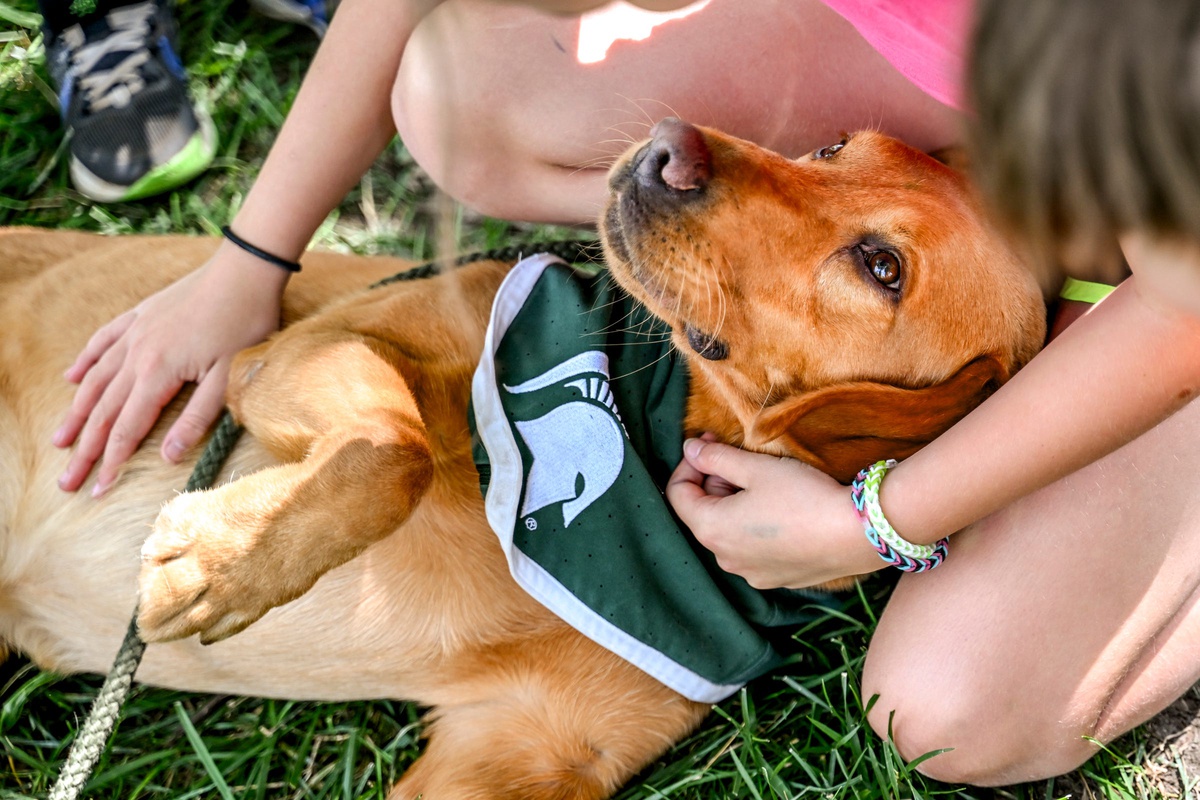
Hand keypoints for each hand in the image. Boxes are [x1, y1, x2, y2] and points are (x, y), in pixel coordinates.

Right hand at [54, 244, 289, 495]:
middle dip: (84, 450)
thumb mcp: (228, 377)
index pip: (127, 428)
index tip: (97, 491)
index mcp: (158, 373)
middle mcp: (137, 354)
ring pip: (96, 380)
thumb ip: (197, 418)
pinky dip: (85, 362)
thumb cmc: (245, 323)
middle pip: (103, 411)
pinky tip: (71, 378)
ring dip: (76, 414)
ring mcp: (135, 332)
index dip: (111, 462)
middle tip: (66, 482)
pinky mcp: (141, 315)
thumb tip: (166, 456)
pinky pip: (103, 342)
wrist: (244, 270)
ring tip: (59, 441)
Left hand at [666, 435, 884, 588]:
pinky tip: (783, 509)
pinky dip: (757, 527)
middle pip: (704, 513)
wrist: (858, 533)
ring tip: (765, 482)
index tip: (709, 443)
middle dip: (715, 482)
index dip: (689, 463)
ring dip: (736, 504)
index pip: (677, 494)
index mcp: (711, 530)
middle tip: (741, 457)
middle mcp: (725, 559)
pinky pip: (754, 549)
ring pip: (729, 532)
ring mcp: (751, 574)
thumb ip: (716, 457)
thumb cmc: (804, 497)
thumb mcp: (756, 467)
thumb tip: (690, 449)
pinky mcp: (777, 579)